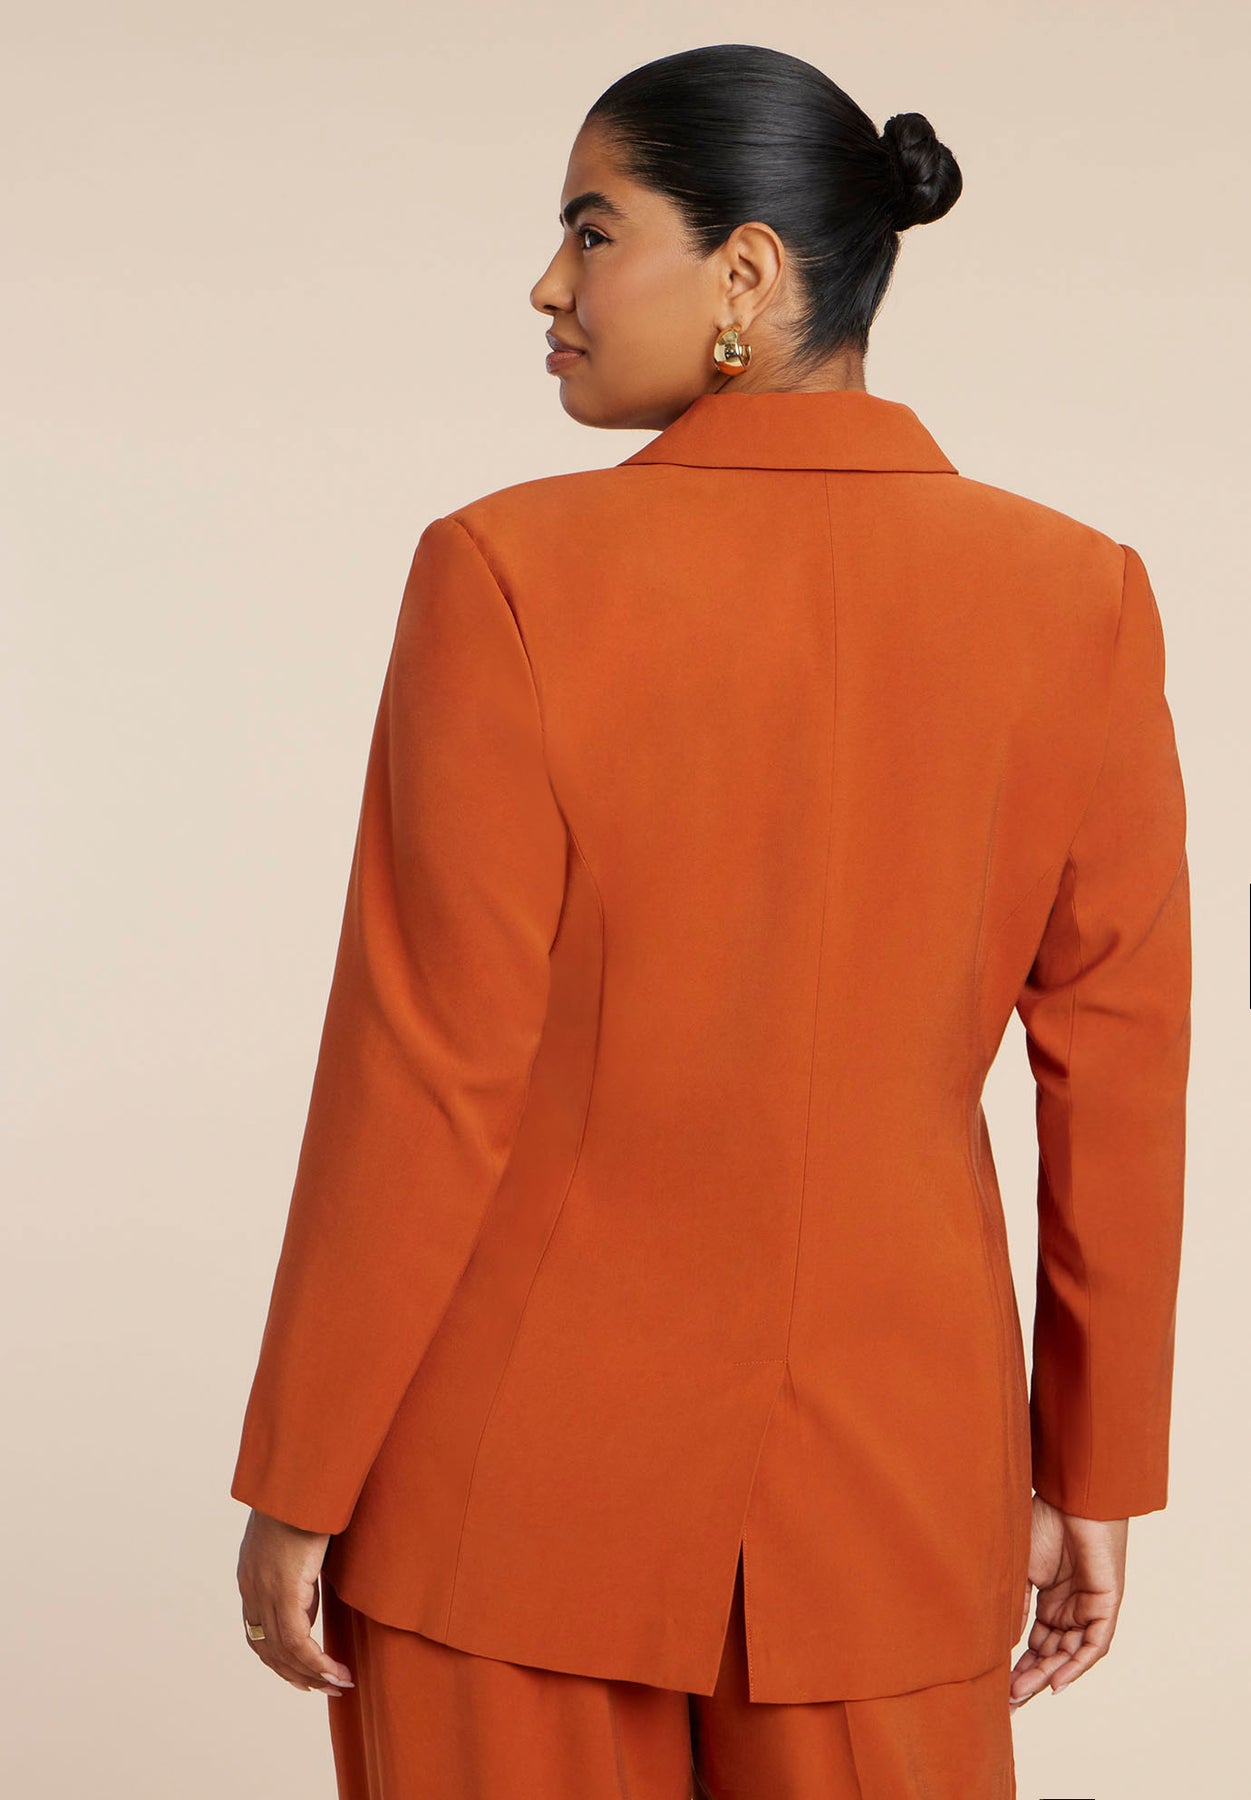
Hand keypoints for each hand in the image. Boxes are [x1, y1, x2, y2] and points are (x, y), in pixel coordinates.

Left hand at [236, 1508, 354, 1695]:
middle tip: (323, 1687)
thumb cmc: (303, 1497)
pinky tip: (335, 1671)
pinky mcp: (284, 1590)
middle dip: (295, 1674)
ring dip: (311, 1674)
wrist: (299, 1476)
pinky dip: (316, 1663)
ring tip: (337, 1684)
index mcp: (251, 1575)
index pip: (258, 1631)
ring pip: (283, 1652)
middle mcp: (252, 1587)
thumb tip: (313, 1576)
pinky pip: (297, 1642)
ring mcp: (265, 1590)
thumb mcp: (297, 1536)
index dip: (279, 1657)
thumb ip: (298, 1562)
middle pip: (267, 1649)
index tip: (304, 1672)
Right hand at [1010, 1493, 1126, 1707]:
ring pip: (1070, 1654)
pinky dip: (1075, 1665)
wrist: (1071, 1495)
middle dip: (1029, 1678)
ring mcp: (1088, 1606)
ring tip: (1021, 1694)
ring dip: (1047, 1676)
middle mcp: (1069, 1607)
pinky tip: (1055, 1682)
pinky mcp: (1106, 1604)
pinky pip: (1093, 1645)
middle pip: (1050, 1654)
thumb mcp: (1020, 1569)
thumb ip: (1015, 1604)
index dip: (1018, 1665)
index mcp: (1048, 1598)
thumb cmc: (1043, 1519)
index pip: (1034, 1642)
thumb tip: (1003, 1642)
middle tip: (1007, 1701)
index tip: (997, 1686)